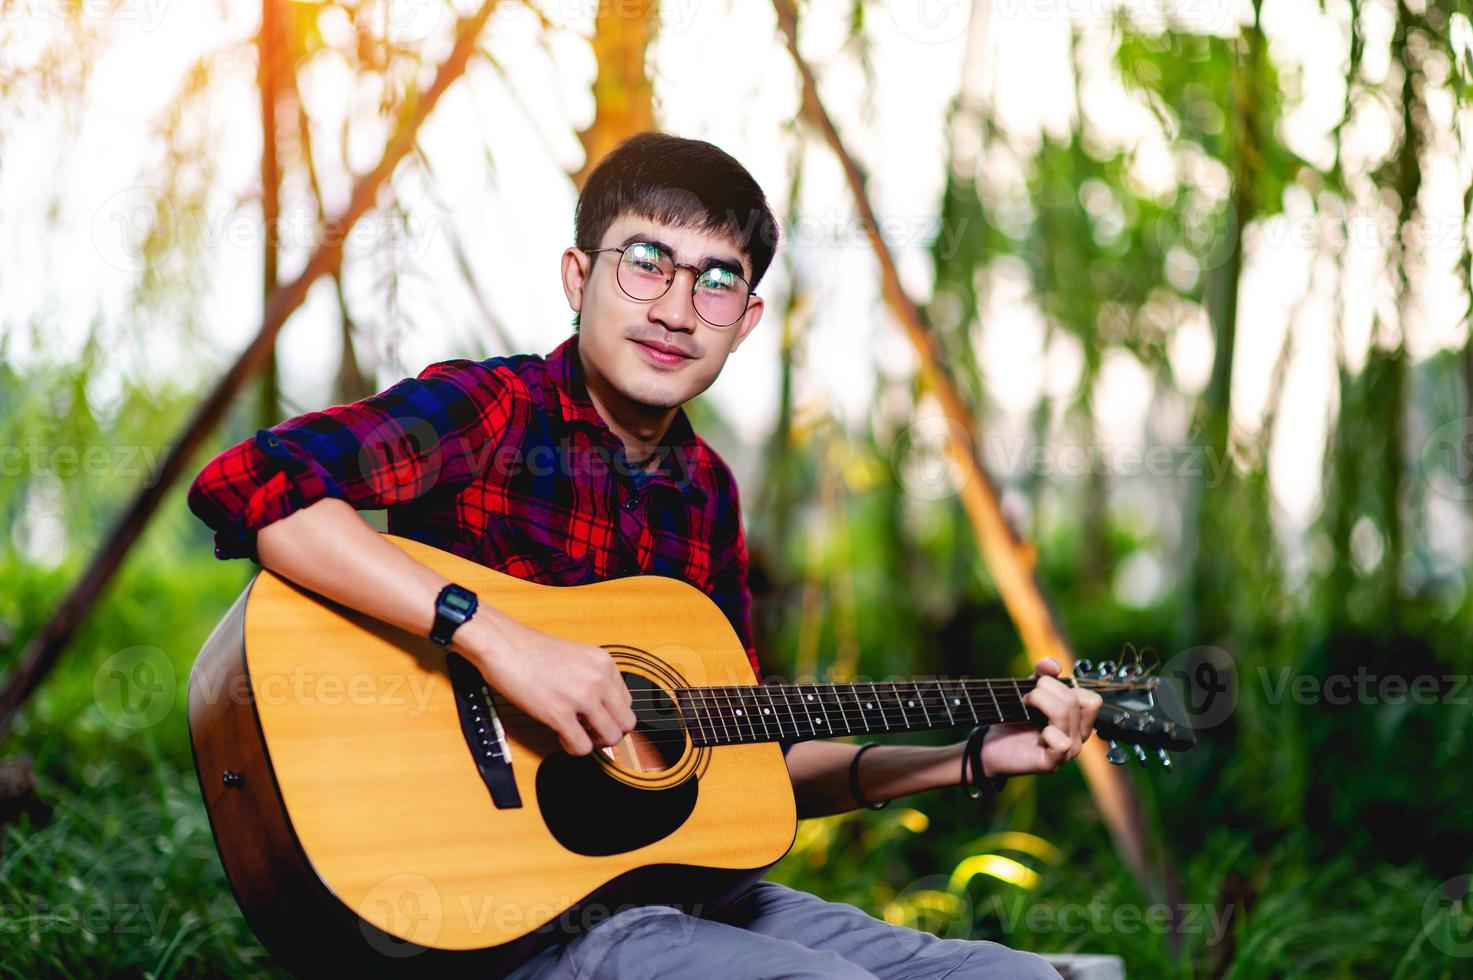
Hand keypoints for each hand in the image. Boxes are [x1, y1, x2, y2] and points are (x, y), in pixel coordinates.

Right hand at [459, 613, 635, 755]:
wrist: (505, 646)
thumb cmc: (533, 651)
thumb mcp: (578, 656)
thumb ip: (593, 678)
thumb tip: (600, 707)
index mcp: (605, 664)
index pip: (627, 703)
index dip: (612, 715)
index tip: (596, 717)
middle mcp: (599, 679)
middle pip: (625, 723)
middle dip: (609, 732)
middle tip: (589, 731)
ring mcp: (581, 697)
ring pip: (610, 738)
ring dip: (594, 742)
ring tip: (575, 733)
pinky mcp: (559, 714)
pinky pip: (581, 747)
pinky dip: (573, 748)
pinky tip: (560, 735)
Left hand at [976, 657, 1103, 777]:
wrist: (992, 744)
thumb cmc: (1016, 718)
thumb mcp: (1030, 689)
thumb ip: (1043, 673)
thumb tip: (1053, 664)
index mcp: (1079, 720)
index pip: (1092, 699)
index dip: (1065, 686)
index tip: (1042, 686)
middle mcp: (1078, 737)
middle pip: (1074, 700)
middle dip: (1045, 688)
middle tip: (1027, 696)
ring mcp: (1067, 752)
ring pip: (1064, 714)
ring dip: (1039, 701)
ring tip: (1025, 706)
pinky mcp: (1052, 763)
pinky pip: (1061, 742)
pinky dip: (1047, 733)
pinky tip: (1037, 735)